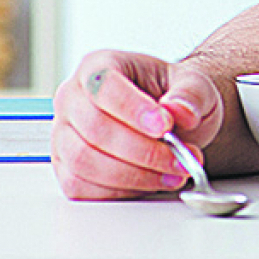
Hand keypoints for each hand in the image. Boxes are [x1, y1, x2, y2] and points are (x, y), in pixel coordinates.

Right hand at [51, 49, 225, 200]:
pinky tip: (150, 182)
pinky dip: (120, 191)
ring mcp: (64, 135)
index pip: (104, 87)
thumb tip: (179, 111)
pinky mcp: (66, 169)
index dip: (133, 110)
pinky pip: (80, 187)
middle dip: (143, 151)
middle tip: (181, 158)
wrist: (170, 122)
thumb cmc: (174, 98)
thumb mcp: (195, 85)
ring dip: (134, 175)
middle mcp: (72, 99)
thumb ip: (191, 94)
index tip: (165, 126)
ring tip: (173, 172)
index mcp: (99, 66)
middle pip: (94, 129)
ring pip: (84, 161)